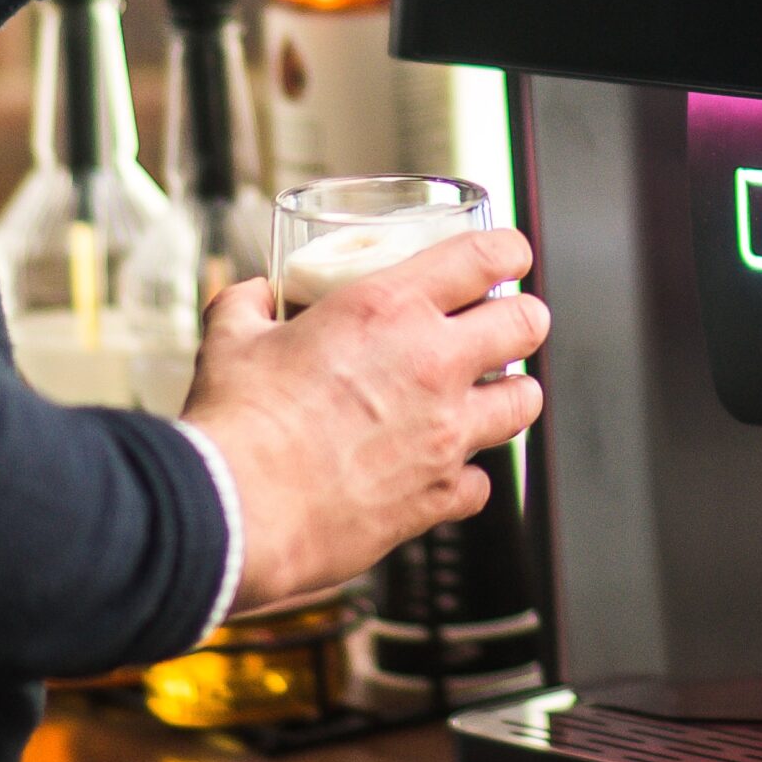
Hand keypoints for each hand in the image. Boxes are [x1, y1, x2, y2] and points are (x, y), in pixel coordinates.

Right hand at [180, 229, 549, 611]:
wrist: (233, 512)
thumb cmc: (236, 423)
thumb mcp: (232, 337)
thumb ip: (250, 304)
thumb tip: (256, 293)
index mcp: (391, 309)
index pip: (487, 255)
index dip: (509, 250)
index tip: (508, 256)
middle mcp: (433, 364)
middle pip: (528, 323)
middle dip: (521, 318)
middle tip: (503, 325)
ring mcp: (444, 433)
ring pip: (524, 402)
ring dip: (509, 395)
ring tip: (487, 397)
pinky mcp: (437, 495)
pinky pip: (481, 483)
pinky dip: (465, 477)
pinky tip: (440, 471)